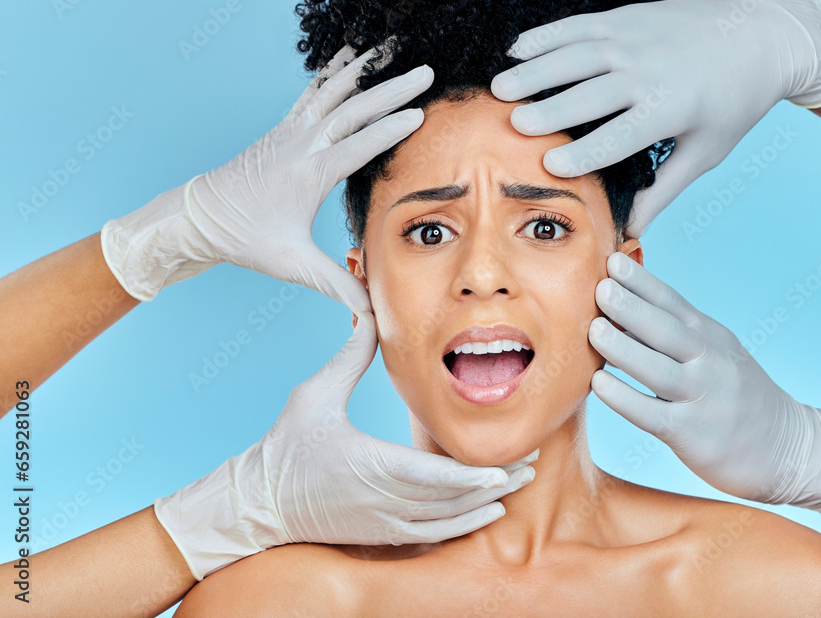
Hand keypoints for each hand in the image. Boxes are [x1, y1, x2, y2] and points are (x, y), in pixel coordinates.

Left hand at [102, 44, 430, 312]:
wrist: (200, 215)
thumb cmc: (246, 238)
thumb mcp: (292, 264)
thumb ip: (336, 285)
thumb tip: (372, 312)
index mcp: (308, 174)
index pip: (358, 145)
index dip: (391, 129)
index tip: (422, 114)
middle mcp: (301, 145)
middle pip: (353, 108)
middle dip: (392, 89)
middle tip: (426, 72)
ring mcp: (291, 131)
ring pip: (333, 91)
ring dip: (365, 70)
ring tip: (392, 47)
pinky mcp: (284, 128)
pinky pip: (315, 92)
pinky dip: (334, 72)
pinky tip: (349, 56)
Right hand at [155, 312, 537, 579]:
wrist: (257, 503)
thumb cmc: (284, 448)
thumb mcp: (313, 395)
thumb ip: (348, 358)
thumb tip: (369, 315)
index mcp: (369, 464)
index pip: (434, 476)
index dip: (474, 475)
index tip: (506, 465)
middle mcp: (380, 499)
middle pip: (451, 500)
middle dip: (495, 485)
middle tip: (531, 467)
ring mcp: (381, 522)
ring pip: (446, 521)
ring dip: (484, 507)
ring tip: (518, 487)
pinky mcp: (378, 533)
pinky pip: (429, 536)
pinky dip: (461, 527)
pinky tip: (484, 514)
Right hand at [491, 0, 820, 237]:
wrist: (763, 35)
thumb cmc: (733, 102)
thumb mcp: (705, 152)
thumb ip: (664, 190)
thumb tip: (631, 230)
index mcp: (671, 109)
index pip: (617, 137)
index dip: (582, 155)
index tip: (549, 169)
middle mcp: (649, 71)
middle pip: (588, 94)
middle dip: (548, 110)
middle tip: (511, 125)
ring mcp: (636, 39)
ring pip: (575, 56)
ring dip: (534, 70)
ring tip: (498, 88)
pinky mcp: (628, 16)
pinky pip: (579, 25)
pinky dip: (546, 35)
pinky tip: (518, 48)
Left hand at [587, 252, 820, 515]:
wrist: (786, 448)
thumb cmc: (735, 394)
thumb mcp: (715, 352)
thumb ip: (675, 329)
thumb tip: (620, 303)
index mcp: (709, 336)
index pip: (672, 302)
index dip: (643, 282)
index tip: (613, 261)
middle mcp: (709, 361)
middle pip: (666, 329)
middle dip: (632, 306)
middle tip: (601, 286)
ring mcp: (703, 397)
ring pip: (658, 369)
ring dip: (624, 349)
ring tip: (594, 330)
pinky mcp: (694, 433)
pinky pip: (653, 414)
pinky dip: (625, 399)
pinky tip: (599, 385)